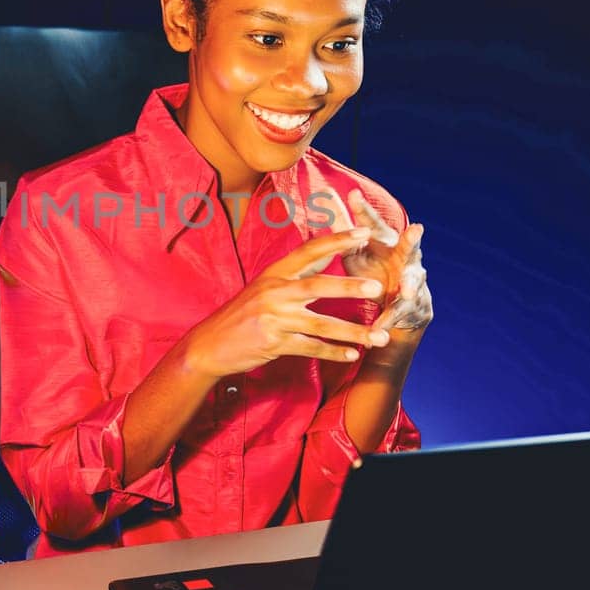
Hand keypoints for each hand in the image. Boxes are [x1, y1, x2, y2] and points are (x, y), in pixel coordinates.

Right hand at [181, 227, 386, 379]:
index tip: (364, 233)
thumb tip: (324, 257)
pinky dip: (333, 353)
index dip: (337, 241)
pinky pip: (311, 347)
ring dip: (354, 331)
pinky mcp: (274, 343)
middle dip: (350, 287)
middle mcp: (274, 293)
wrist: (209, 345)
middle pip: (318, 286)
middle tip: (378, 288)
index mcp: (274, 274)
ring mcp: (274, 318)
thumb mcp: (263, 288)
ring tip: (380, 337)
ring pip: (322, 323)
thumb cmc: (241, 315)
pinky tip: (352, 356)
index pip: (309, 251)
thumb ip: (293, 275)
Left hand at [317, 185, 431, 356]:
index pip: (372, 223)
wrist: (400, 302)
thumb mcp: (355, 248)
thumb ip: (342, 226)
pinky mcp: (409, 305)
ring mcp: (411, 280)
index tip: (352, 195)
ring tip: (406, 291)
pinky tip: (380, 329)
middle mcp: (403, 257)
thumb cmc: (372, 267)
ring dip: (410, 285)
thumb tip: (322, 196)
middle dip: (412, 239)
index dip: (362, 210)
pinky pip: (398, 312)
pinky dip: (388, 320)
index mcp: (385, 241)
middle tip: (416, 229)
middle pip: (409, 245)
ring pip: (412, 281)